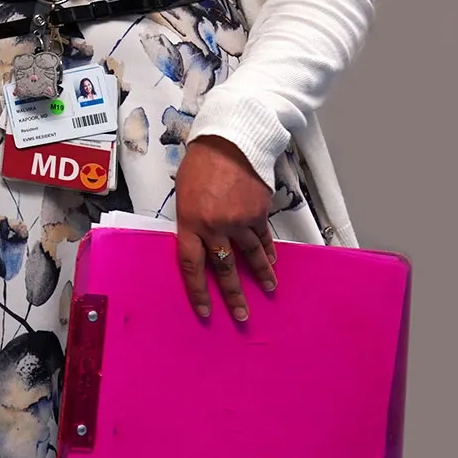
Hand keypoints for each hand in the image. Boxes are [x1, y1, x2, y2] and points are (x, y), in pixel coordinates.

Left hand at [175, 137, 278, 321]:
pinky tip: (273, 263)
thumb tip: (200, 242)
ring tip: (269, 290)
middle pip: (224, 268)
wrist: (230, 141)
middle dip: (233, 295)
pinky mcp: (258, 213)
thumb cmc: (199, 165)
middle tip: (241, 316)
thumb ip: (191, 221)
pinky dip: (268, 252)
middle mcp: (215, 227)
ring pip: (250, 256)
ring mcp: (239, 221)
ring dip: (260, 275)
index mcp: (190, 223)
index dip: (198, 291)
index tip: (205, 311)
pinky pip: (263, 238)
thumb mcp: (184, 194)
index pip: (191, 265)